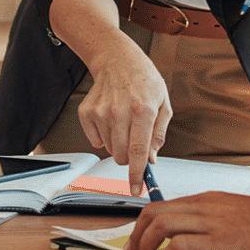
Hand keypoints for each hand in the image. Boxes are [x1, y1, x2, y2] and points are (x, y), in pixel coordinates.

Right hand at [80, 34, 172, 195]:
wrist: (118, 60)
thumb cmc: (144, 81)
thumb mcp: (163, 104)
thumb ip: (159, 135)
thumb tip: (150, 160)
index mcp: (143, 110)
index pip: (138, 151)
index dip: (136, 174)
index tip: (135, 189)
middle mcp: (120, 112)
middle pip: (120, 156)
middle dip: (128, 157)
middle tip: (134, 140)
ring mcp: (101, 112)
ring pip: (108, 149)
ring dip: (117, 143)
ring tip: (124, 121)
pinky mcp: (86, 112)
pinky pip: (94, 140)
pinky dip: (103, 136)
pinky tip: (111, 118)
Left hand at [127, 192, 249, 249]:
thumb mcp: (238, 215)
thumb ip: (214, 221)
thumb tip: (193, 240)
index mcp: (210, 199)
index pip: (163, 204)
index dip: (143, 224)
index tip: (138, 241)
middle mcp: (206, 206)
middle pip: (154, 212)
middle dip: (136, 234)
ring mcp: (212, 222)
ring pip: (160, 225)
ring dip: (146, 246)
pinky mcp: (219, 242)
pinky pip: (179, 245)